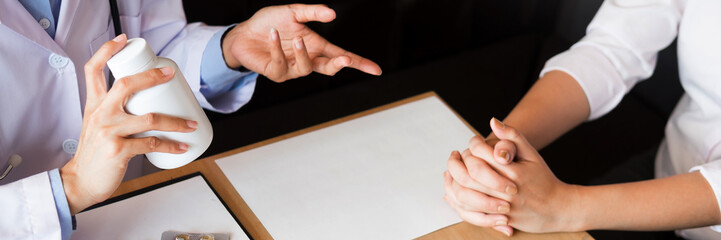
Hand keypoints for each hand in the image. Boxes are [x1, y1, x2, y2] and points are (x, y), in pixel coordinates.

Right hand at [60, 34, 197, 214]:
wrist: (81, 180)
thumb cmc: (94, 152)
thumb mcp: (97, 124)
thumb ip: (113, 108)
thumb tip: (145, 99)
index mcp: (94, 104)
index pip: (94, 69)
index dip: (107, 51)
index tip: (124, 40)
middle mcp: (101, 114)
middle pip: (126, 84)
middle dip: (152, 76)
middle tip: (170, 74)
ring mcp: (109, 131)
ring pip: (150, 118)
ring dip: (176, 122)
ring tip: (191, 124)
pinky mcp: (119, 150)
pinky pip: (152, 144)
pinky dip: (171, 145)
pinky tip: (182, 146)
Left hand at [222, 4, 381, 81]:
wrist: (244, 33)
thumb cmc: (269, 23)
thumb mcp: (293, 12)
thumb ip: (312, 12)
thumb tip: (332, 14)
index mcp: (315, 47)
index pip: (341, 56)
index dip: (359, 63)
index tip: (376, 69)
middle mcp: (306, 59)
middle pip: (329, 68)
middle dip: (339, 65)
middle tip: (344, 60)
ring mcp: (292, 69)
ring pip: (306, 68)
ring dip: (303, 53)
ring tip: (296, 39)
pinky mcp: (276, 73)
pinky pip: (281, 63)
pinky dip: (277, 47)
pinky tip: (272, 35)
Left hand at [450, 118, 579, 232]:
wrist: (557, 209)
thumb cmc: (543, 179)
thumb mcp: (532, 155)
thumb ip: (513, 137)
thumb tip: (492, 121)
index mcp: (514, 172)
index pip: (482, 153)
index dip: (473, 144)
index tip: (473, 141)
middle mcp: (506, 190)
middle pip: (470, 174)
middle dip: (457, 162)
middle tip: (455, 155)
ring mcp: (501, 207)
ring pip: (466, 194)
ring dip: (453, 180)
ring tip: (451, 169)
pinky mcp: (497, 219)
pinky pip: (469, 211)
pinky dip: (456, 199)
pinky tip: (454, 188)